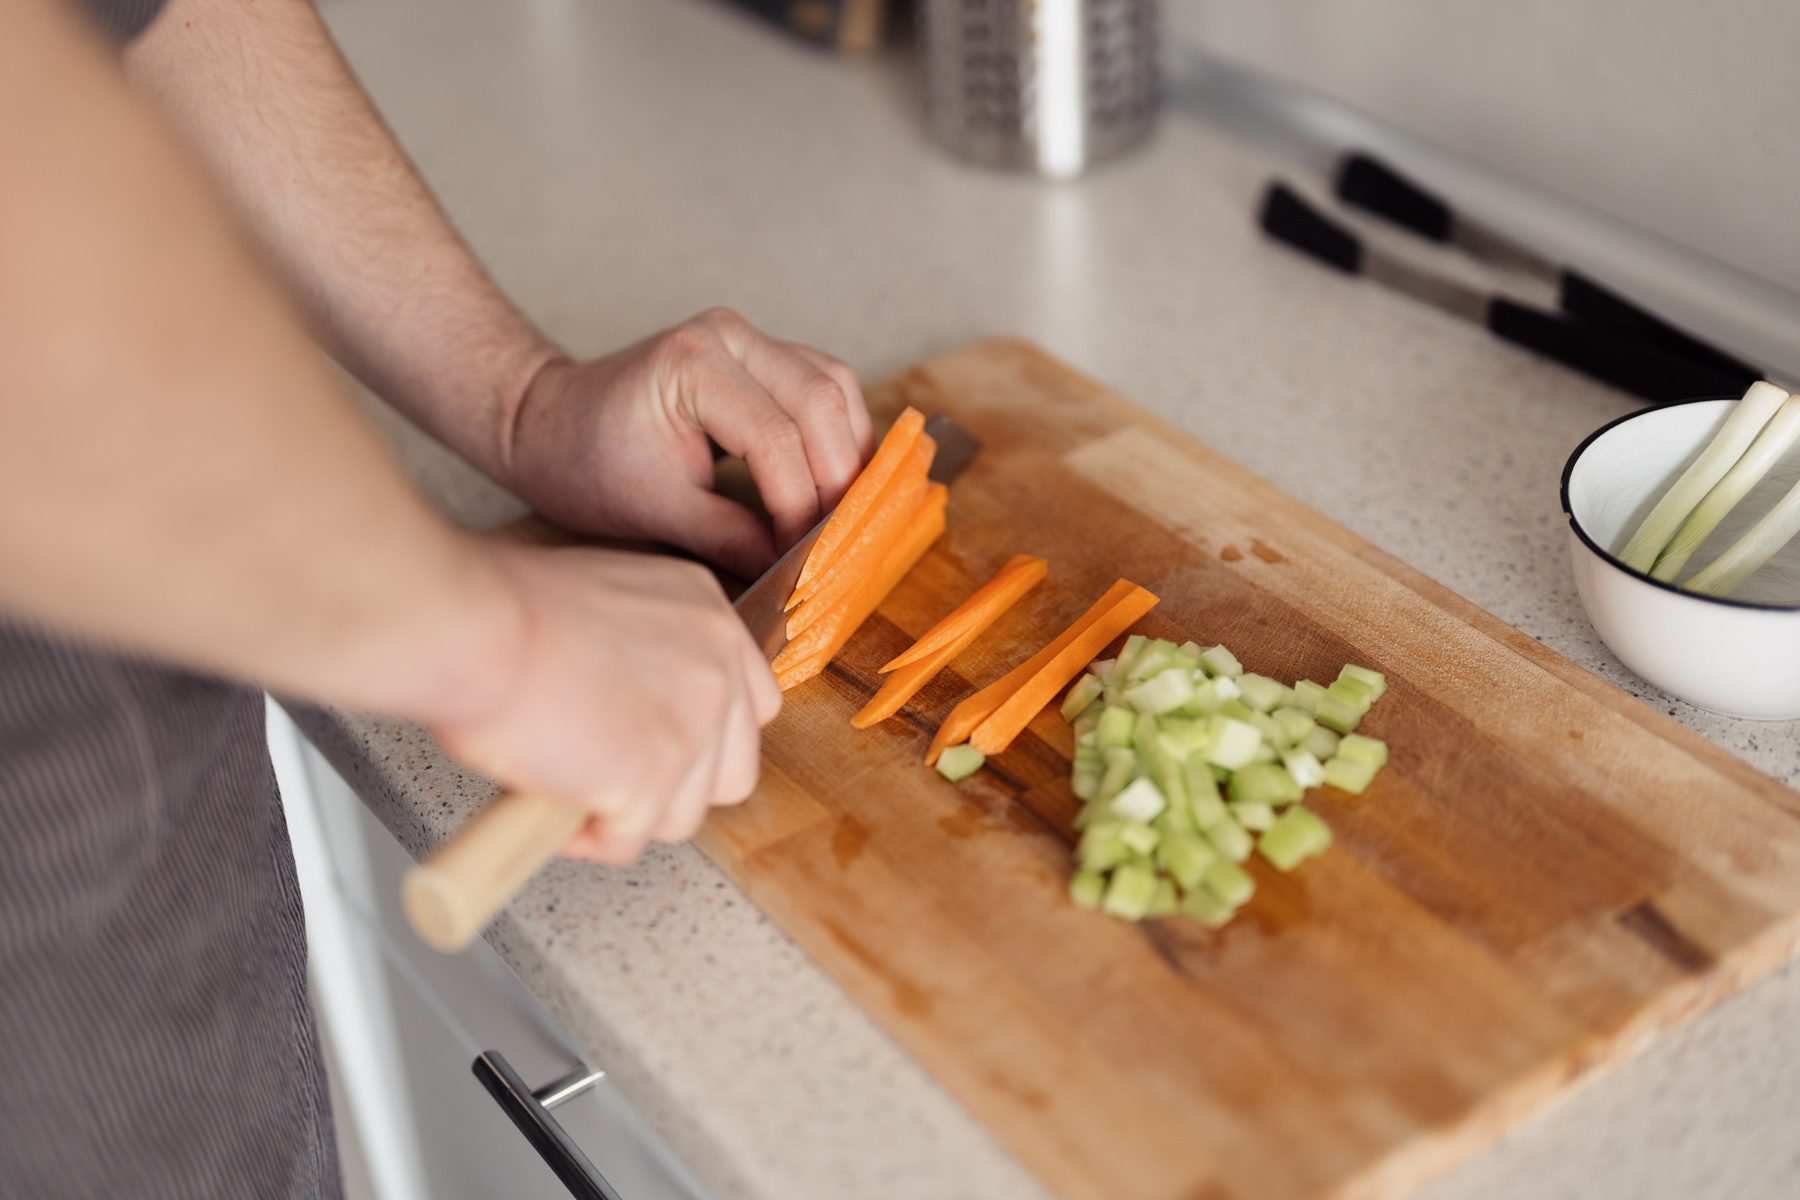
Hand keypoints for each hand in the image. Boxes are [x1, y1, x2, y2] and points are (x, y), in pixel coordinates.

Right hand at [430, 541, 781, 862]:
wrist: (474, 629)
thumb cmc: (504, 611)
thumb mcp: (608, 601)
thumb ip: (644, 649)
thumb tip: (634, 705)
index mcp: (707, 615)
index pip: (752, 703)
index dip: (707, 740)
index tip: (663, 748)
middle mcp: (716, 669)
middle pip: (734, 771)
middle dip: (677, 789)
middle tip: (613, 779)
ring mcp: (691, 729)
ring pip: (684, 816)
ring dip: (627, 815)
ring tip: (566, 784)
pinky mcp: (652, 782)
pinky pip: (627, 842)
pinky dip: (584, 838)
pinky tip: (545, 801)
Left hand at [502, 308, 873, 579]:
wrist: (551, 423)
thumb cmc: (585, 462)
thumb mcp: (654, 511)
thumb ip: (730, 539)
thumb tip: (796, 572)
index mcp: (693, 364)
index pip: (776, 439)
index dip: (800, 507)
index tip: (802, 560)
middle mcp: (729, 335)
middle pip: (821, 402)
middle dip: (837, 480)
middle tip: (835, 542)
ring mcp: (748, 338)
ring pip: (836, 387)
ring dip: (849, 453)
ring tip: (842, 514)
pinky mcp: (762, 354)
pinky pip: (826, 385)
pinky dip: (840, 434)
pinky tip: (835, 480)